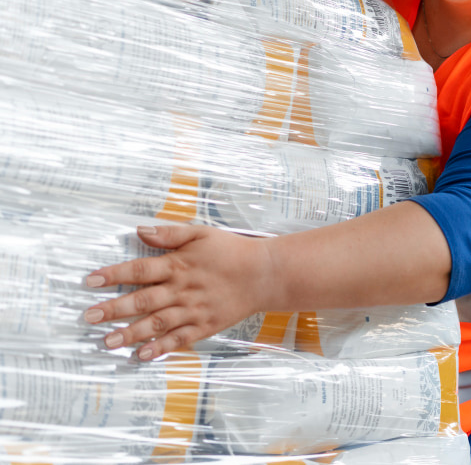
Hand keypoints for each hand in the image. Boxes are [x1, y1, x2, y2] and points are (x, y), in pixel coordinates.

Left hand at [84, 224, 274, 360]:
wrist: (265, 274)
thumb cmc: (232, 251)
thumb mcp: (202, 234)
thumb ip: (170, 234)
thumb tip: (140, 231)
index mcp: (179, 265)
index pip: (140, 270)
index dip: (114, 274)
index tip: (91, 281)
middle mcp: (183, 290)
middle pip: (142, 300)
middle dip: (113, 309)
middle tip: (89, 317)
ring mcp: (194, 310)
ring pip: (156, 323)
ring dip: (130, 333)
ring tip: (107, 342)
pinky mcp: (205, 326)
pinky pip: (179, 339)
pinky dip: (160, 348)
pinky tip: (142, 355)